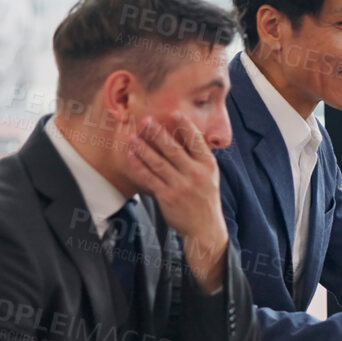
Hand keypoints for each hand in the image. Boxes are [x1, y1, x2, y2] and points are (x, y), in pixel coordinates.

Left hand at [125, 113, 227, 291]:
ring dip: (144, 148)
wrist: (205, 228)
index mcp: (208, 166)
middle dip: (158, 133)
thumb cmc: (205, 198)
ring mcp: (181, 186)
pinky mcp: (168, 197)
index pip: (196, 141)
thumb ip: (199, 157)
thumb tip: (188, 134)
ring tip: (132, 136)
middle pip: (174, 149)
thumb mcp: (210, 175)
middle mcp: (195, 174)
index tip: (174, 112)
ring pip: (159, 163)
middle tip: (145, 120)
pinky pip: (150, 179)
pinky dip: (139, 166)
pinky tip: (131, 156)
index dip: (185, 126)